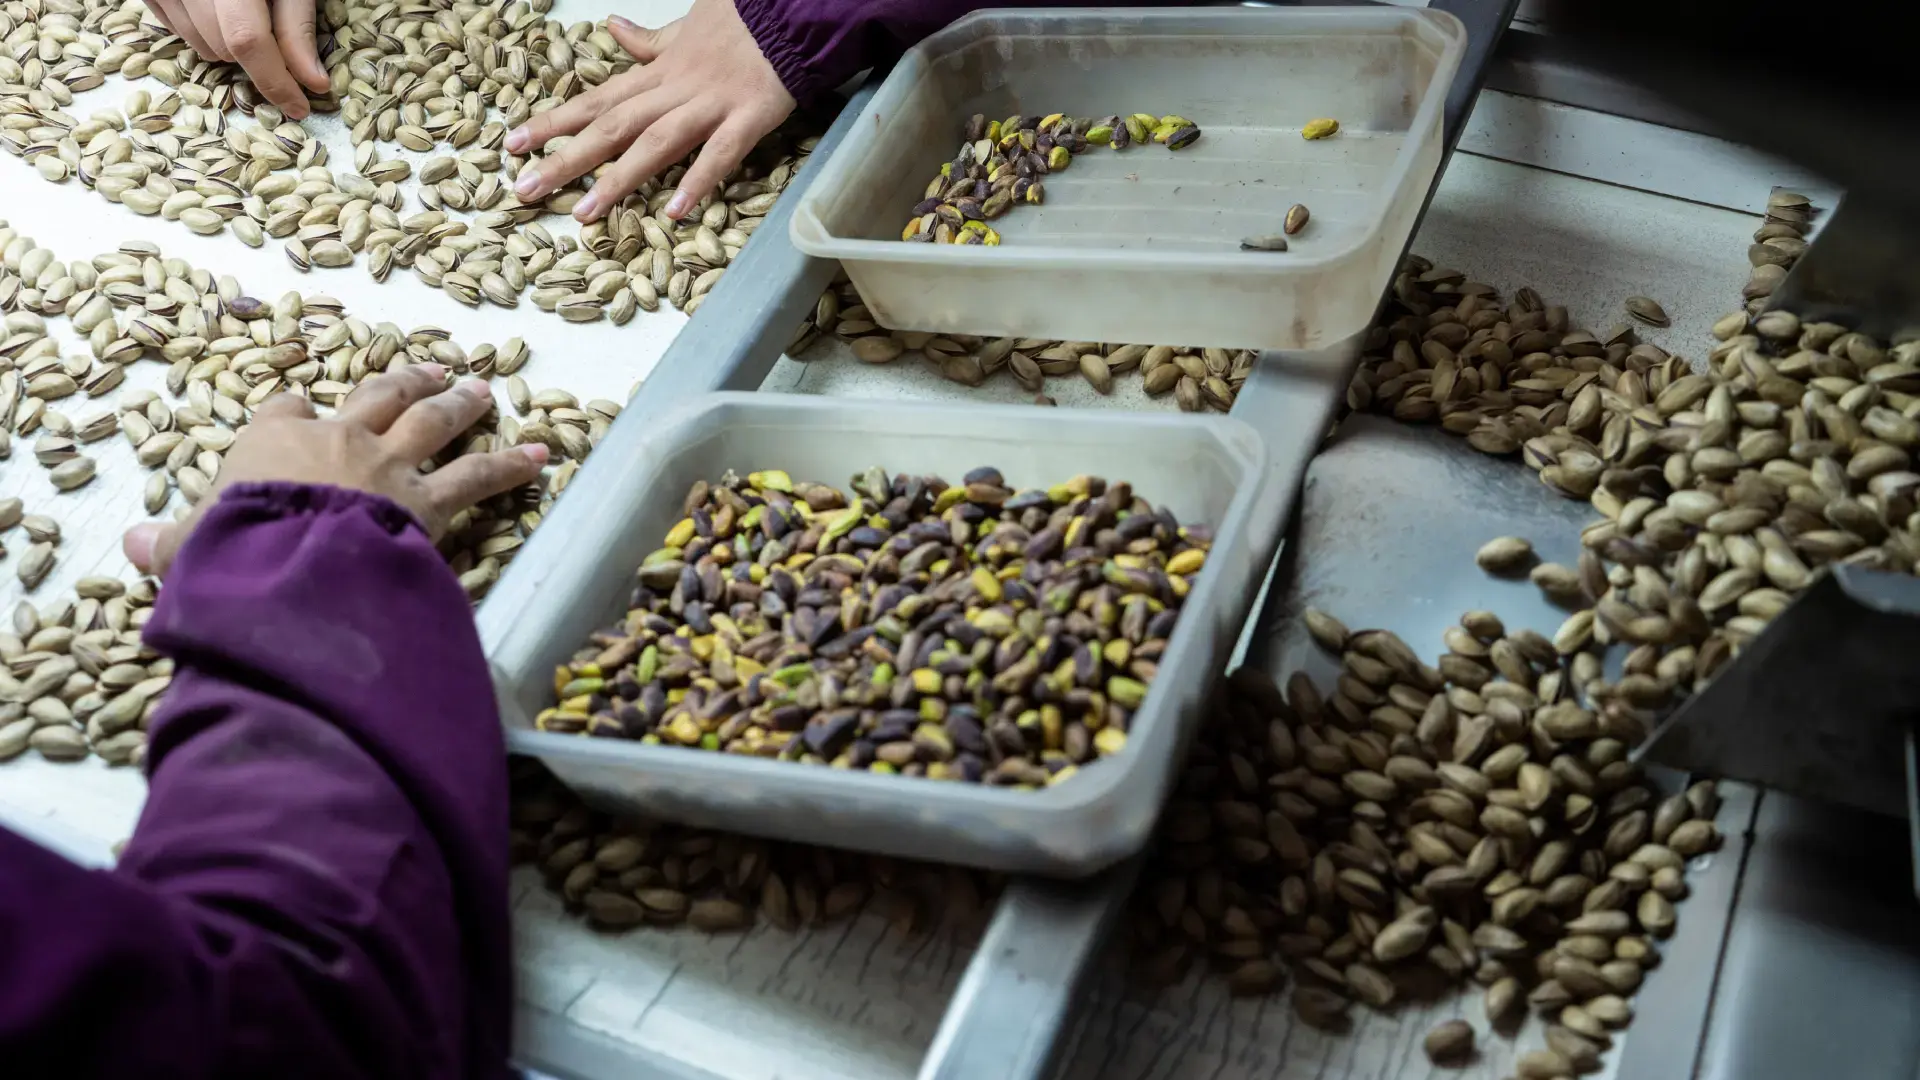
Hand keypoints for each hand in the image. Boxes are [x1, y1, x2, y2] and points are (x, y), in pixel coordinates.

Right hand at [124, 366, 546, 578]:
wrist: (286, 559)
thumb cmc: (231, 551)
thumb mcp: (188, 549)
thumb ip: (171, 547)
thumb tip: (134, 549)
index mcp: (271, 445)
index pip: (281, 415)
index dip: (290, 412)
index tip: (296, 408)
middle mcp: (336, 442)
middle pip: (374, 399)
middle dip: (401, 383)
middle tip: (430, 371)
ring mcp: (388, 466)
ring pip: (432, 422)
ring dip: (461, 405)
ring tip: (485, 391)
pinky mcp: (429, 500)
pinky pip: (479, 476)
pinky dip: (512, 466)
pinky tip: (543, 457)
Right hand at [142, 0, 329, 118]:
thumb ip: (296, 27)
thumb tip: (313, 82)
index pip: (247, 40)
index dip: (275, 80)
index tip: (300, 106)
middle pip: (224, 48)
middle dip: (258, 58)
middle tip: (276, 37)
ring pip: (200, 47)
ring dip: (229, 46)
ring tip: (245, 11)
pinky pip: (179, 31)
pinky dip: (204, 31)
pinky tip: (217, 7)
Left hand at [504, 0, 796, 222]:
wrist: (791, 12)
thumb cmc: (743, 21)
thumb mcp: (687, 25)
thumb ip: (650, 40)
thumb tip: (612, 26)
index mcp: (659, 72)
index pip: (597, 99)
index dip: (554, 122)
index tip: (514, 143)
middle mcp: (675, 90)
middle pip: (612, 126)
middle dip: (567, 158)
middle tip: (525, 188)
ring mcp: (710, 105)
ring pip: (656, 143)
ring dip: (618, 178)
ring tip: (584, 212)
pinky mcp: (748, 118)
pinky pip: (720, 153)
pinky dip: (698, 181)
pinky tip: (675, 211)